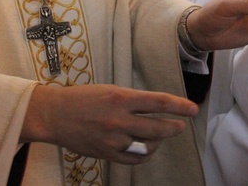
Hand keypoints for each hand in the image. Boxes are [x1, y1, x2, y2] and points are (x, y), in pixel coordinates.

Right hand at [21, 84, 197, 163]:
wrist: (54, 115)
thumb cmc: (82, 98)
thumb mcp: (109, 90)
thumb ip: (132, 101)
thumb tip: (155, 109)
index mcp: (120, 97)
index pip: (158, 102)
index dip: (179, 106)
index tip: (193, 109)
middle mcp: (118, 119)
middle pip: (157, 127)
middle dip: (174, 127)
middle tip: (181, 125)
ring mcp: (113, 139)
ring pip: (148, 145)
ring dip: (159, 141)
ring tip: (161, 135)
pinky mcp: (107, 154)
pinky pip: (134, 158)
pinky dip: (145, 154)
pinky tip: (147, 148)